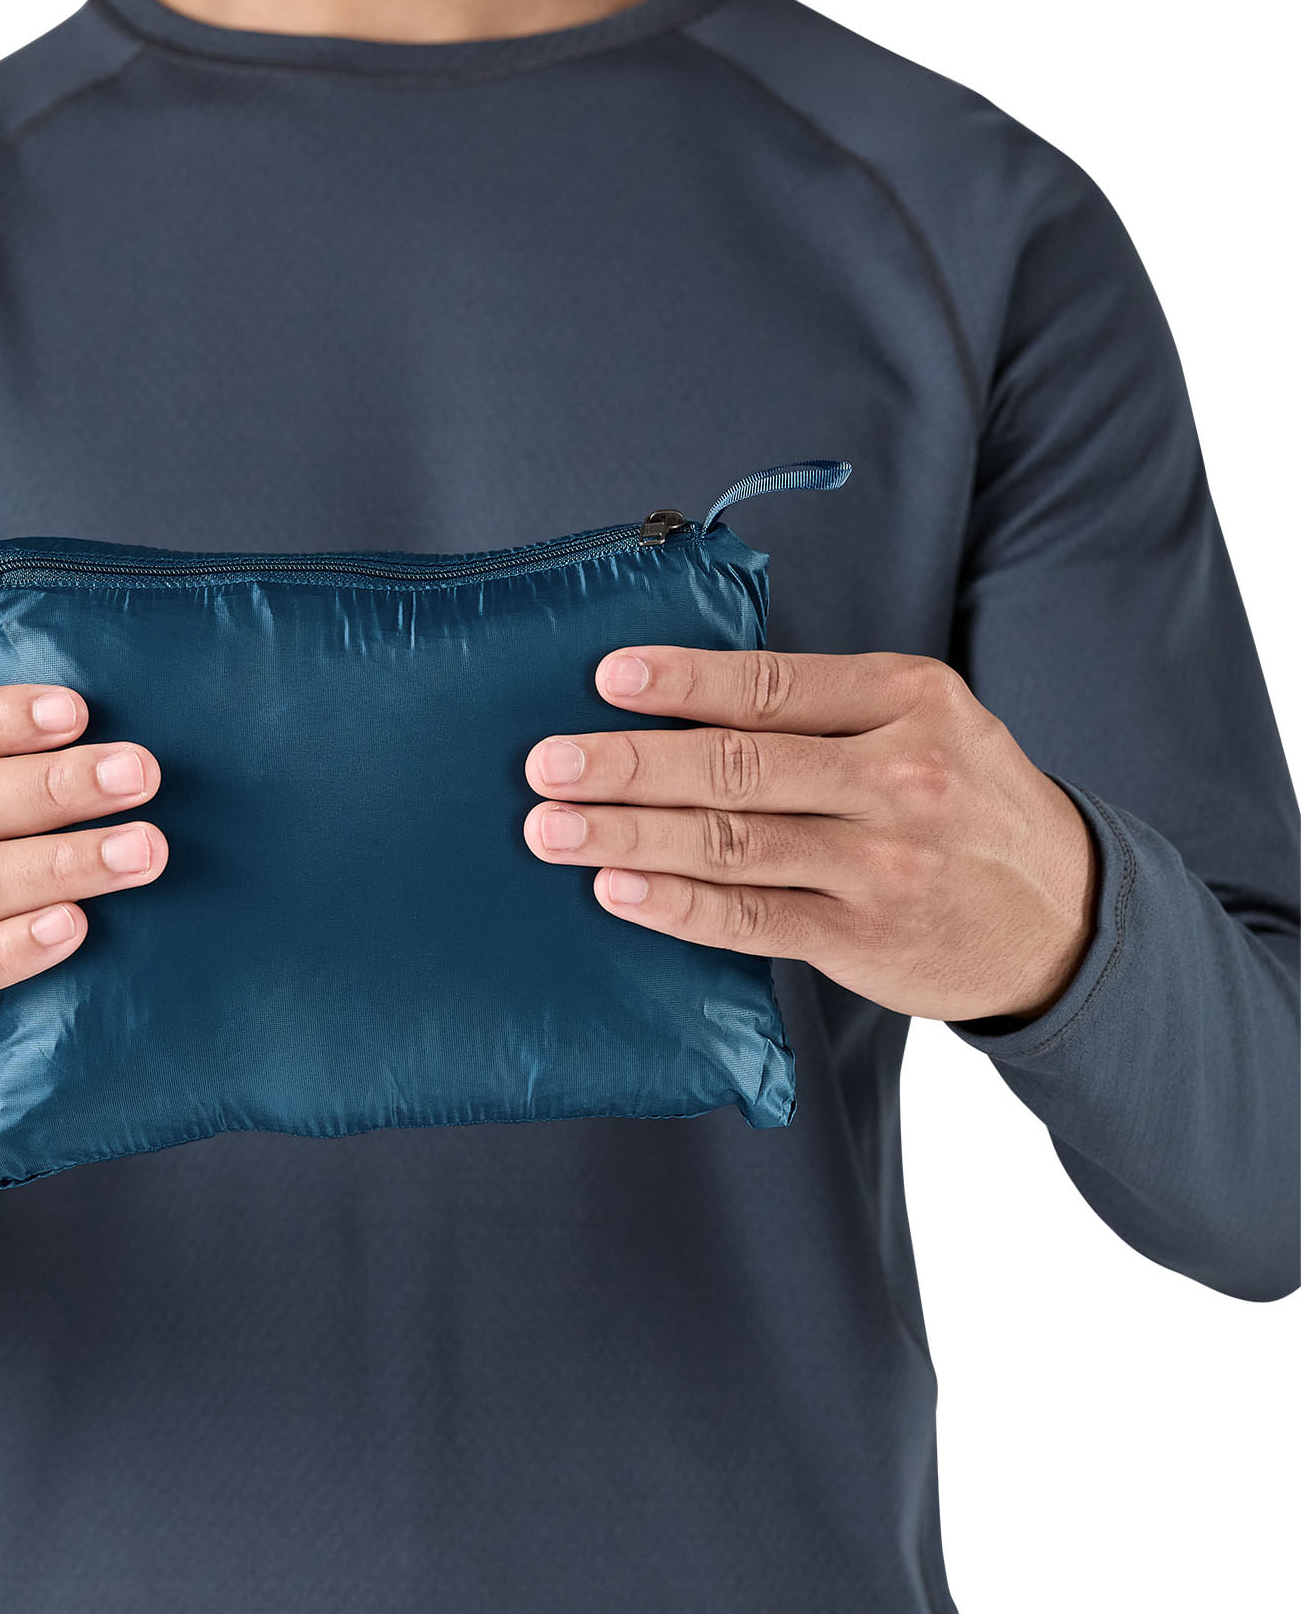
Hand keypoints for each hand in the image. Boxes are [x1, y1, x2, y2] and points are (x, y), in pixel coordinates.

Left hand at [523, 648, 1097, 1022]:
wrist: (1067, 915)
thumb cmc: (968, 801)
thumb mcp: (928, 723)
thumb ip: (825, 710)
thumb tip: (679, 702)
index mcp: (909, 699)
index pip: (775, 686)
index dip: (685, 682)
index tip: (606, 677)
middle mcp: (900, 777)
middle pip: (739, 765)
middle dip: (630, 764)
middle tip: (546, 763)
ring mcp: (882, 863)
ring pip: (732, 843)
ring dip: (629, 835)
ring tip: (552, 828)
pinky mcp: (863, 937)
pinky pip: (750, 918)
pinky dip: (676, 903)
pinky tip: (616, 889)